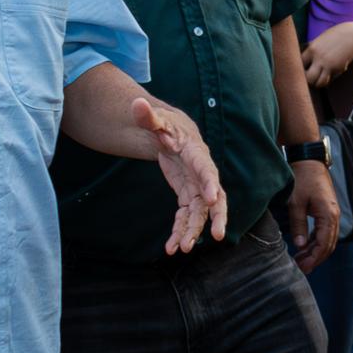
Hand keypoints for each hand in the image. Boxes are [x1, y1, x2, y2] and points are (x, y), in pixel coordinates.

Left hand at [136, 98, 226, 253]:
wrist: (172, 133)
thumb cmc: (165, 124)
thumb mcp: (156, 120)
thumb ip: (147, 115)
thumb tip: (137, 104)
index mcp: (197, 154)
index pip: (206, 169)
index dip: (211, 183)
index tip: (212, 200)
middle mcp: (202, 174)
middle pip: (215, 197)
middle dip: (216, 216)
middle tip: (215, 235)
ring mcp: (197, 187)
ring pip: (201, 213)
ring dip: (193, 231)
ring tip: (181, 249)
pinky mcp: (189, 196)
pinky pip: (187, 217)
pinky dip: (180, 231)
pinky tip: (170, 248)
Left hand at [286, 155, 340, 270]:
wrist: (310, 162)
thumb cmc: (302, 180)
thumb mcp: (296, 203)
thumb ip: (298, 225)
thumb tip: (300, 245)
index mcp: (328, 215)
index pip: (324, 243)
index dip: (314, 257)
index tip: (303, 267)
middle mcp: (334, 216)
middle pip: (329, 244)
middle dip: (316, 258)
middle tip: (301, 269)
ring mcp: (332, 214)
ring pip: (328, 239)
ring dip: (316, 251)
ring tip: (301, 260)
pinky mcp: (328, 212)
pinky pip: (325, 232)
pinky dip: (316, 242)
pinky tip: (305, 247)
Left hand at [301, 24, 352, 87]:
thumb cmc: (338, 38)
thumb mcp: (322, 41)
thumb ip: (314, 50)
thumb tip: (306, 61)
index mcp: (311, 48)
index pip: (298, 63)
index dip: (301, 69)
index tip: (306, 71)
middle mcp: (316, 55)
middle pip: (305, 75)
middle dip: (309, 79)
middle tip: (313, 78)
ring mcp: (325, 62)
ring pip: (315, 81)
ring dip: (318, 83)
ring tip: (322, 79)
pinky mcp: (334, 67)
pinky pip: (326, 80)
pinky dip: (327, 81)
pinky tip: (330, 76)